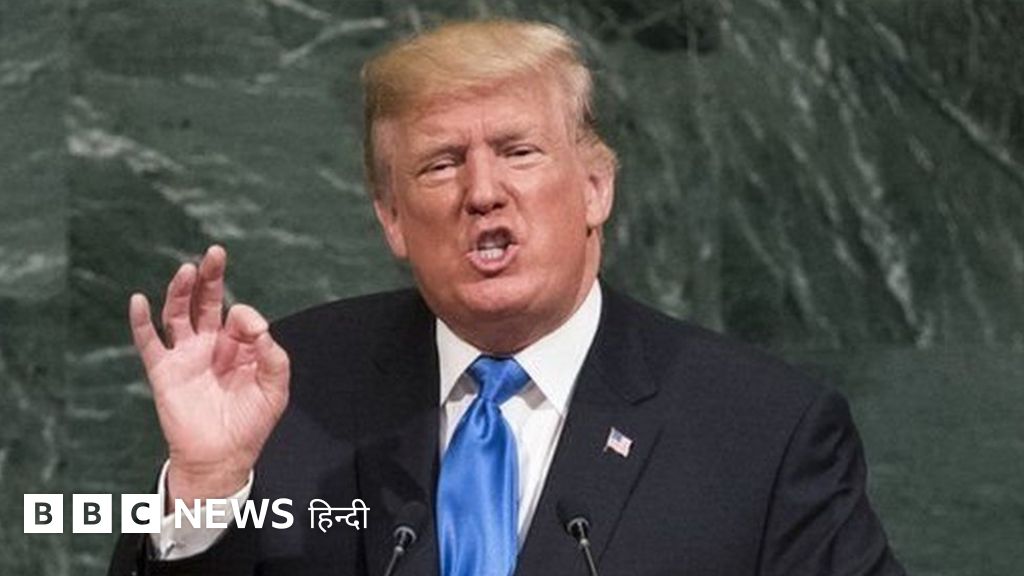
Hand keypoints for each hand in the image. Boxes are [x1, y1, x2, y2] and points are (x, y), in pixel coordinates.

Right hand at [129, 245, 289, 503]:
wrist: (222, 457)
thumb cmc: (251, 422)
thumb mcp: (275, 387)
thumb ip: (273, 356)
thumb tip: (259, 326)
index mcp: (238, 346)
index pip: (239, 316)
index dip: (247, 318)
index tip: (254, 332)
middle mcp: (210, 344)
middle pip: (206, 301)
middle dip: (211, 276)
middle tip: (215, 253)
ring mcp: (185, 355)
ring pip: (178, 314)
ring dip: (180, 291)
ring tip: (186, 270)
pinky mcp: (164, 371)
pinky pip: (149, 342)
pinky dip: (141, 321)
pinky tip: (138, 300)